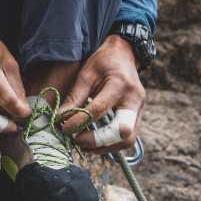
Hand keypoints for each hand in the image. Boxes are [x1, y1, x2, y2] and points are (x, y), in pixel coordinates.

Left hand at [61, 34, 144, 153]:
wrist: (124, 54)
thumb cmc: (103, 60)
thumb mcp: (86, 74)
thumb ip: (75, 97)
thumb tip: (60, 119)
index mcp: (120, 84)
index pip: (98, 110)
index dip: (79, 122)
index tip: (64, 128)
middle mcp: (134, 99)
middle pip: (122, 132)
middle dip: (98, 141)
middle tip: (77, 140)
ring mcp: (139, 109)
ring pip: (128, 140)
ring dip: (105, 147)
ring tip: (83, 144)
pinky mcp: (138, 116)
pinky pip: (128, 138)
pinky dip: (111, 144)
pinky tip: (94, 142)